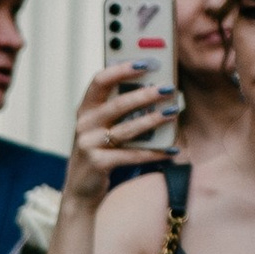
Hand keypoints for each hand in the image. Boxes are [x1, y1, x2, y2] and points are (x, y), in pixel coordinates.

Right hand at [62, 61, 179, 201]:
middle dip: (145, 95)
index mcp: (85, 110)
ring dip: (153, 120)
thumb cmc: (99, 153)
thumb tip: (154, 88)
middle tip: (168, 89)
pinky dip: (153, 152)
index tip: (147, 62)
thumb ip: (118, 108)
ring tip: (173, 112)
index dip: (122, 69)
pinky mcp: (98, 163)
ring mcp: (89, 144)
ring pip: (127, 129)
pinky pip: (131, 155)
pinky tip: (171, 149)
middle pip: (117, 104)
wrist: (81, 191)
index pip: (100, 80)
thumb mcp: (102, 128)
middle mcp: (84, 124)